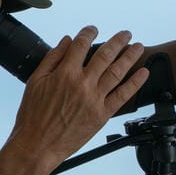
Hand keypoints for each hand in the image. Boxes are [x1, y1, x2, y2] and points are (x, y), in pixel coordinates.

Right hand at [10, 26, 148, 168]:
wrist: (37, 145)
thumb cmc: (32, 116)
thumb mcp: (34, 83)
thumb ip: (51, 60)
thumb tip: (65, 42)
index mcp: (64, 73)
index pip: (81, 45)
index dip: (88, 33)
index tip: (93, 29)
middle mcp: (82, 83)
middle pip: (105, 55)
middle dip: (117, 41)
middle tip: (126, 34)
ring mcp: (94, 98)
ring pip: (118, 71)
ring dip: (130, 56)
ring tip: (137, 47)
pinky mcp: (102, 114)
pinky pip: (123, 95)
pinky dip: (135, 82)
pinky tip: (143, 73)